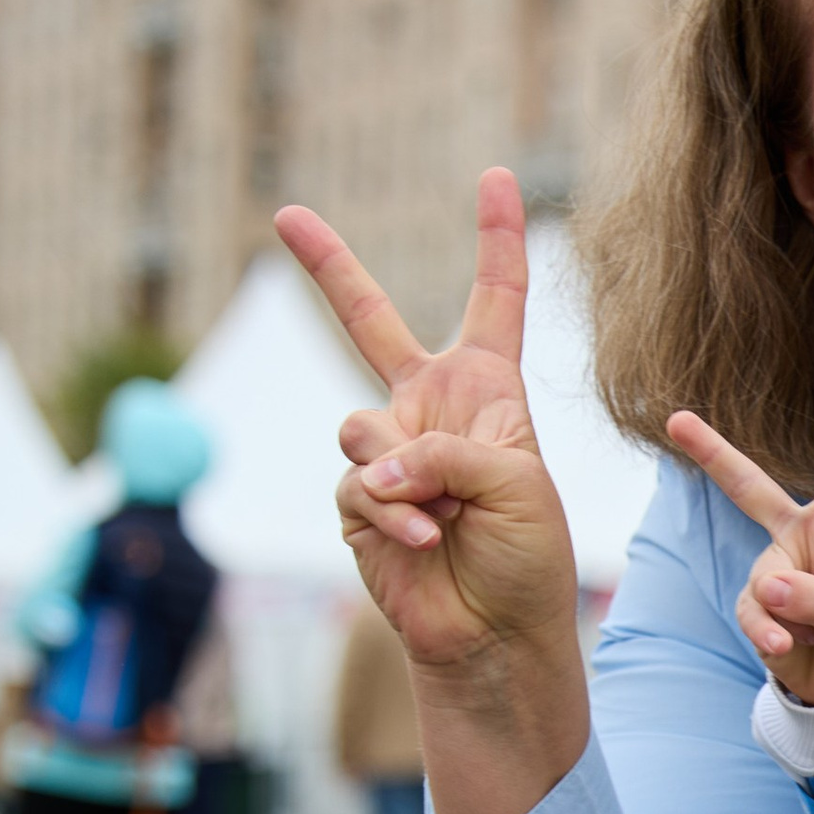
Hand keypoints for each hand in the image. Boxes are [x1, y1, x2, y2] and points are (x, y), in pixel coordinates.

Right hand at [275, 172, 587, 813]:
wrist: (497, 636)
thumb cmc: (529, 558)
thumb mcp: (517, 483)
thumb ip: (443, 450)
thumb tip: (367, 464)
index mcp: (490, 392)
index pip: (496, 301)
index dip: (498, 240)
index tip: (497, 177)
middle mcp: (432, 411)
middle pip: (372, 323)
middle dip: (328, 268)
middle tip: (284, 214)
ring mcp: (389, 454)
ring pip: (362, 424)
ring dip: (406, 474)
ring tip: (444, 517)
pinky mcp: (357, 500)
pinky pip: (357, 483)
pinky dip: (394, 513)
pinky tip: (425, 540)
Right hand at [667, 370, 813, 706]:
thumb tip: (769, 586)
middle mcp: (803, 538)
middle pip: (749, 489)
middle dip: (712, 454)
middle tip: (674, 419)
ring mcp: (776, 571)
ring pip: (763, 583)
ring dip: (784, 617)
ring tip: (810, 638)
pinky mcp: (757, 606)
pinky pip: (751, 615)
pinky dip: (768, 636)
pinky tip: (789, 650)